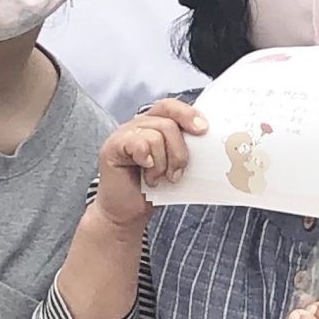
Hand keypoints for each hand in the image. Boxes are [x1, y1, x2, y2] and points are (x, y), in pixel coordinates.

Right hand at [95, 99, 205, 227]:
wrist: (129, 212)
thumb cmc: (154, 190)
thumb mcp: (177, 165)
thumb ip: (186, 147)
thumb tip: (205, 137)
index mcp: (155, 123)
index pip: (172, 107)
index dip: (189, 114)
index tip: (203, 131)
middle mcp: (139, 124)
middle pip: (168, 123)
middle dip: (179, 152)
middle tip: (176, 174)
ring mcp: (124, 133)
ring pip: (155, 136)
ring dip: (161, 164)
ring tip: (156, 179)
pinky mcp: (112, 146)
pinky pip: (138, 143)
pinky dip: (147, 159)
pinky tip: (145, 172)